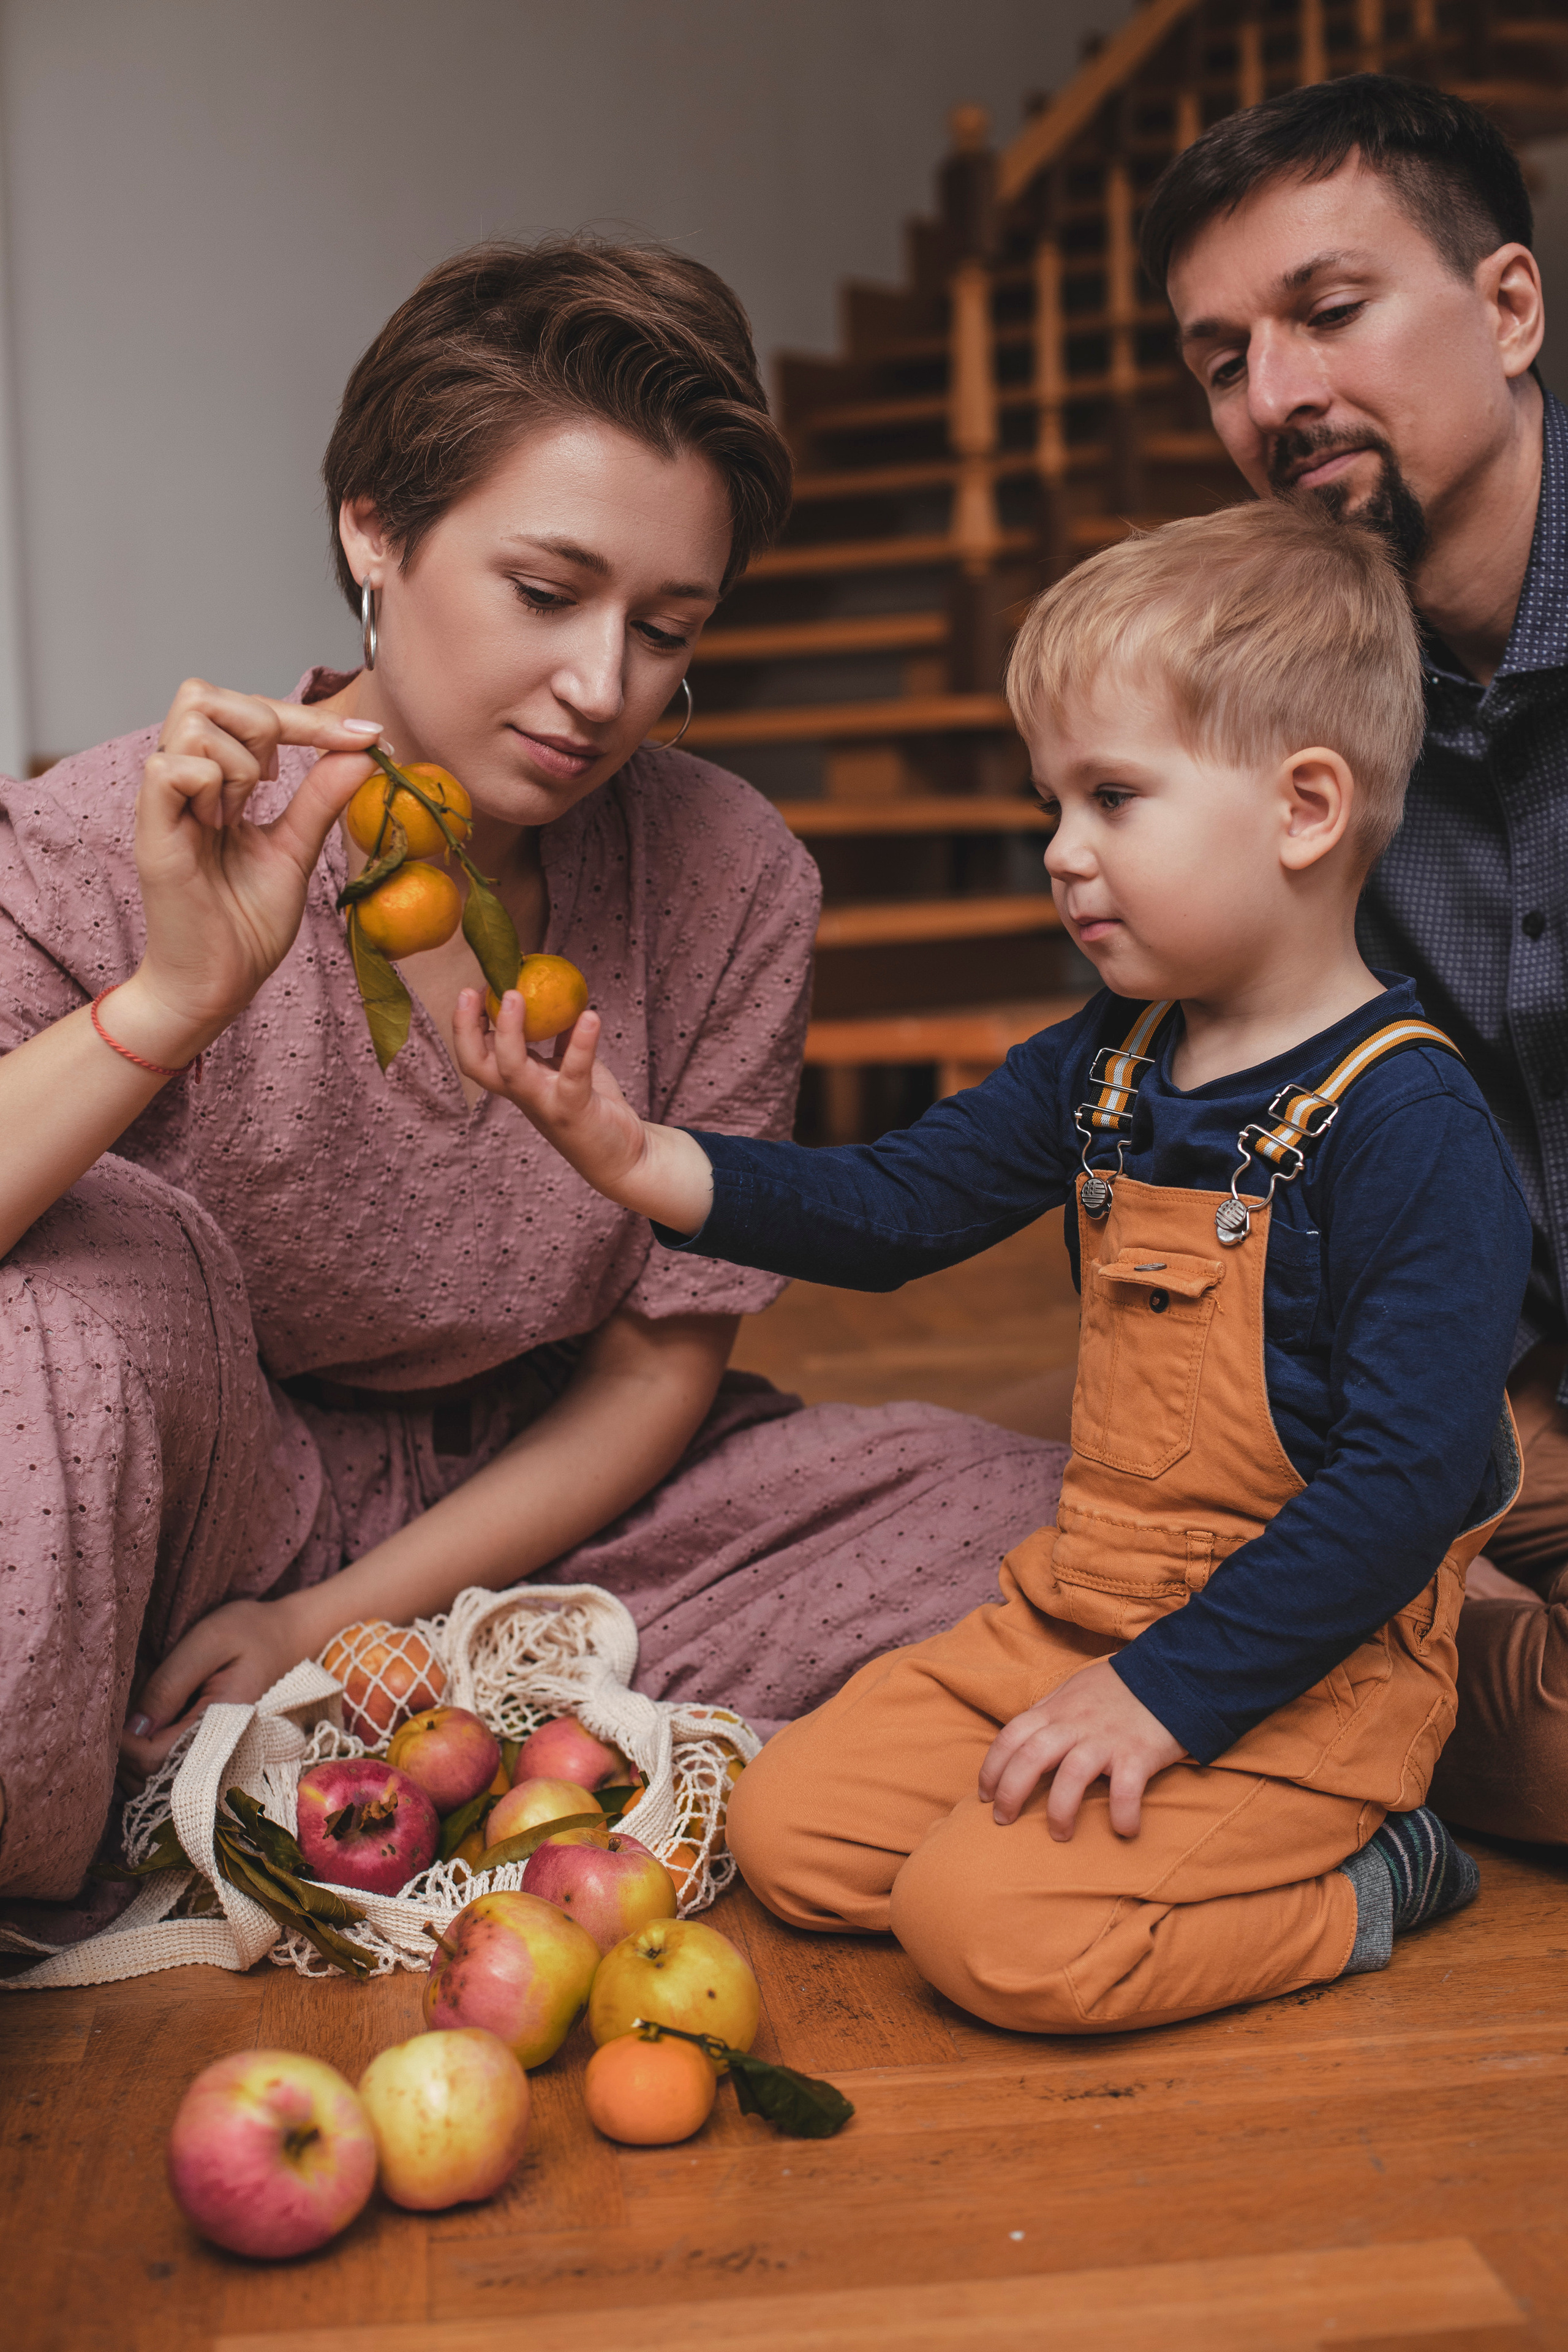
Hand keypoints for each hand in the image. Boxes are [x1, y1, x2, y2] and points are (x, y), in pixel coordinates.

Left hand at [118, 1593, 311, 1788]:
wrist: (289, 1637)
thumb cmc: (249, 1630)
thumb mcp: (208, 1640)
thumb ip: (170, 1683)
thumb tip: (134, 1727)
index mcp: (223, 1724)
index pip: (156, 1760)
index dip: (123, 1746)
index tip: (107, 1717)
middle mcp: (222, 1750)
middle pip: (153, 1780)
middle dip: (123, 1757)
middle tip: (113, 1718)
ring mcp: (219, 1755)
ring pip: (158, 1782)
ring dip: (132, 1760)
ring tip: (128, 1721)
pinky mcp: (212, 1751)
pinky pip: (171, 1771)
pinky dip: (147, 1758)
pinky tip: (144, 1728)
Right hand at [130, 678, 384, 1051]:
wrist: (218, 984)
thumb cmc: (247, 923)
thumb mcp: (297, 850)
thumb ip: (321, 798)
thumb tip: (363, 751)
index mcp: (214, 781)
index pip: (247, 709)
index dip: (308, 717)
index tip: (367, 737)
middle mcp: (182, 781)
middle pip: (203, 693)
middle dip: (264, 725)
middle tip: (276, 785)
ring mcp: (164, 803)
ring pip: (192, 722)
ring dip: (240, 764)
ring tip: (241, 816)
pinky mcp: (151, 831)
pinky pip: (169, 767)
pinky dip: (209, 785)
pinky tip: (219, 826)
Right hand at [452, 993, 714, 1231]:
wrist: (625, 1155)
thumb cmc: (593, 1107)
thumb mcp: (572, 1068)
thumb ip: (561, 1040)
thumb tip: (560, 998)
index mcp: (518, 1081)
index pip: (477, 1055)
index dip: (465, 1026)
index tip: (470, 991)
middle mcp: (523, 1094)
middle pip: (478, 1065)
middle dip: (467, 1029)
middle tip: (471, 991)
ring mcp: (546, 1104)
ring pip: (513, 1071)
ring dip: (509, 1032)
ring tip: (515, 995)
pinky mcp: (575, 1109)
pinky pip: (574, 1073)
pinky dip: (581, 1044)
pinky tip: (591, 1016)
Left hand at [977, 1659, 1183, 1840]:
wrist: (1173, 1673)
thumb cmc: (1120, 1688)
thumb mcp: (1075, 1689)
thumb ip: (1050, 1712)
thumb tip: (1024, 1737)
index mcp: (1056, 1709)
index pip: (1010, 1736)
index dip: (992, 1767)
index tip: (985, 1795)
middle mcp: (1075, 1724)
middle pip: (1030, 1757)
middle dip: (1010, 1792)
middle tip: (1004, 1820)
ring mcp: (1107, 1739)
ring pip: (1070, 1776)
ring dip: (1059, 1811)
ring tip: (1058, 1834)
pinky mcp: (1139, 1754)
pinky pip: (1125, 1790)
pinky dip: (1122, 1814)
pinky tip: (1124, 1830)